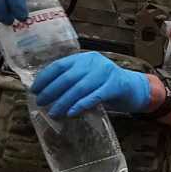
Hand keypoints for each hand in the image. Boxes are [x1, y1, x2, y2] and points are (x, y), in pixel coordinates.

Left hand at [32, 52, 154, 116]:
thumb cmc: (107, 85)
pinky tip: (71, 113)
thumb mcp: (89, 77)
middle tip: (40, 103)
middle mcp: (94, 62)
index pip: (59, 65)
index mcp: (85, 58)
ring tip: (53, 113)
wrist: (136, 88)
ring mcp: (106, 73)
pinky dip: (80, 105)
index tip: (34, 90)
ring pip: (79, 88)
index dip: (45, 78)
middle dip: (51, 91)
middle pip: (67, 77)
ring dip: (63, 102)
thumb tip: (46, 93)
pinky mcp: (115, 86)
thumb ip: (73, 81)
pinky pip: (94, 97)